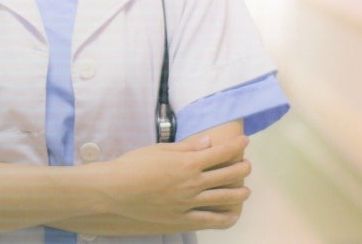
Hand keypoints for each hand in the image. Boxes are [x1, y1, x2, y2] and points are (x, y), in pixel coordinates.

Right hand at [102, 133, 250, 228]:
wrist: (114, 192)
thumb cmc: (133, 166)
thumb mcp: (160, 150)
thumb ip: (187, 147)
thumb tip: (209, 141)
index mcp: (187, 162)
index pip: (221, 152)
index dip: (236, 146)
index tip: (245, 141)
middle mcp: (192, 183)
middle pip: (228, 175)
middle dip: (242, 168)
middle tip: (247, 165)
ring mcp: (189, 203)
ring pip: (224, 198)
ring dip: (239, 193)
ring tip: (246, 190)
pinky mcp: (182, 220)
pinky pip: (210, 220)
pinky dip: (225, 218)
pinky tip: (232, 215)